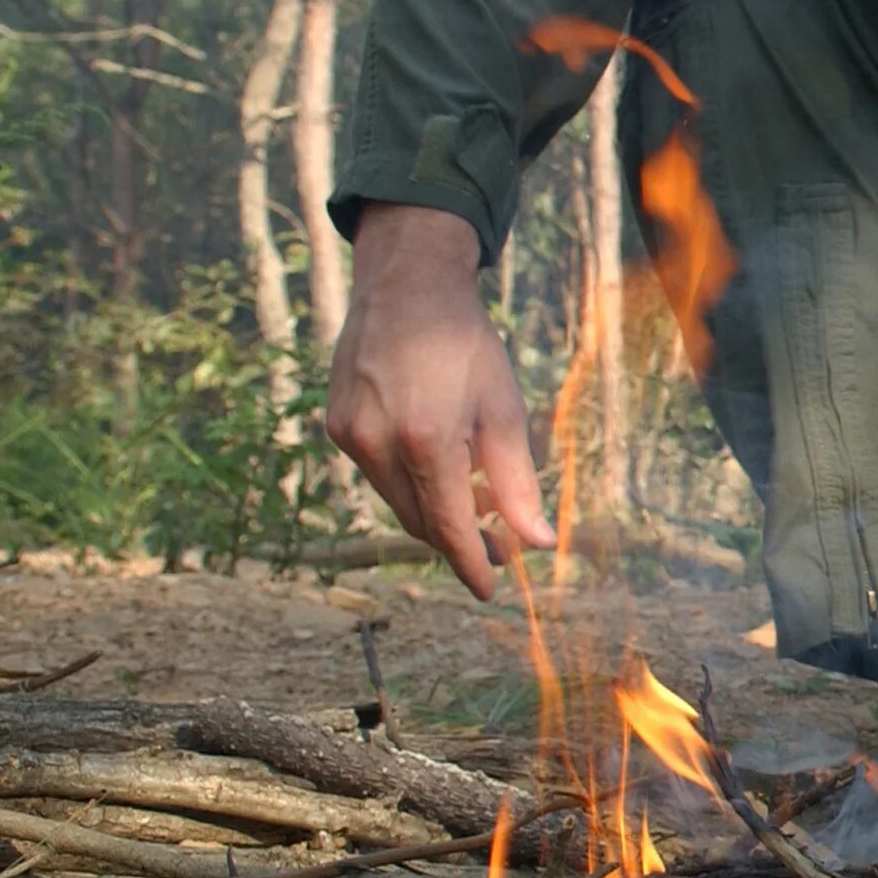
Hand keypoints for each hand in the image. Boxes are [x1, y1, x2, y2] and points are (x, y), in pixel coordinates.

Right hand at [323, 202, 552, 598]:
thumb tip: (540, 542)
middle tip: (497, 545)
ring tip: (476, 500)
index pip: (449, 527)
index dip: (471, 563)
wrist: (408, 286)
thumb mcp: (505, 410)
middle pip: (420, 520)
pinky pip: (377, 472)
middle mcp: (379, 444)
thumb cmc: (465, 345)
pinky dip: (409, 480)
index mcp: (427, 441)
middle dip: (458, 539)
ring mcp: (350, 436)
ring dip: (435, 509)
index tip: (490, 590)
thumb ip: (517, 483)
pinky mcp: (336, 425)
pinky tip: (440, 465)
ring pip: (396, 499)